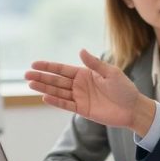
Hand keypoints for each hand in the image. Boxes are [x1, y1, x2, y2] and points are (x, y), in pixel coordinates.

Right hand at [25, 49, 157, 134]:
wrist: (133, 108)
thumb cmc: (124, 88)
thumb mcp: (111, 73)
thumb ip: (95, 64)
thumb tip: (81, 51)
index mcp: (85, 73)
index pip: (62, 69)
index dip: (48, 66)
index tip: (34, 64)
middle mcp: (80, 85)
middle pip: (57, 80)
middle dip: (42, 77)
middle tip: (26, 74)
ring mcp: (80, 97)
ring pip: (58, 92)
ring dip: (45, 88)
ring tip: (31, 84)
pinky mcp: (82, 109)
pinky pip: (66, 105)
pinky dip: (56, 101)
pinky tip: (45, 97)